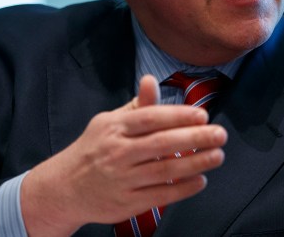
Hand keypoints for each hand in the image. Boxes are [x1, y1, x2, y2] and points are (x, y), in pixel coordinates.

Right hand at [20, 75, 227, 235]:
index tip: (203, 115)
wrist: (63, 188)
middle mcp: (117, 152)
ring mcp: (121, 179)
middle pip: (161, 144)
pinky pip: (160, 195)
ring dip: (195, 164)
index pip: (150, 118)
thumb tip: (150, 79)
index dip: (178, 116)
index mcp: (114, 127)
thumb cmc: (94, 149)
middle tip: (220, 135)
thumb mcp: (109, 122)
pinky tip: (200, 180)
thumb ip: (137, 105)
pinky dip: (183, 188)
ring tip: (217, 156)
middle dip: (195, 138)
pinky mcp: (126, 203)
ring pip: (164, 171)